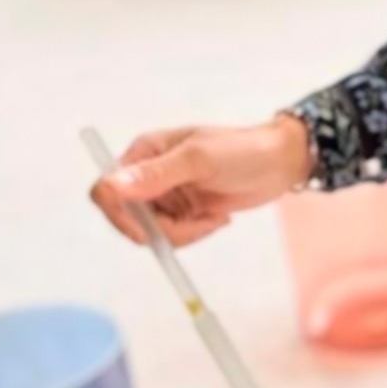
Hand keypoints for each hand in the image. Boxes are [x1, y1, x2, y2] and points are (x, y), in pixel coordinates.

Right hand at [89, 117, 312, 247]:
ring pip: (151, 232)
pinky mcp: (180, 212)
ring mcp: (164, 195)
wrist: (279, 163)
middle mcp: (147, 174)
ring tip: (213, 218)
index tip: (150, 229)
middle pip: (127, 218)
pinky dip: (193, 234)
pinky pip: (172, 236)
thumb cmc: (242, 151)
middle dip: (160, 230)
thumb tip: (112, 186)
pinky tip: (216, 219)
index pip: (107, 190)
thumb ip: (157, 174)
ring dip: (183, 234)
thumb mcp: (200, 160)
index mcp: (144, 153)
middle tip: (196, 224)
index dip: (121, 215)